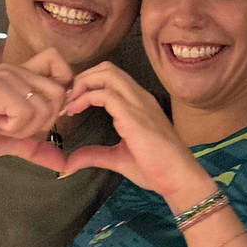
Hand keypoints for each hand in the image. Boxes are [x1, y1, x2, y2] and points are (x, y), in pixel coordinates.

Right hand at [0, 48, 71, 169]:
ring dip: (24, 128)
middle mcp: (15, 69)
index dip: (63, 85)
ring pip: (43, 106)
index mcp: (21, 74)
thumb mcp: (13, 140)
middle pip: (59, 92)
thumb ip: (39, 147)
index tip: (43, 112)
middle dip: (43, 121)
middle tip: (15, 126)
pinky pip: (25, 113)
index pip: (58, 61)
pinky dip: (12, 128)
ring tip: (0, 124)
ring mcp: (5, 76)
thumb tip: (64, 163)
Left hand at [56, 62, 203, 199]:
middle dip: (83, 78)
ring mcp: (138, 104)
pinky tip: (75, 110)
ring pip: (107, 74)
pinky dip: (86, 97)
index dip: (88, 83)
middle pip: (107, 68)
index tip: (72, 102)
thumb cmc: (156, 168)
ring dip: (83, 84)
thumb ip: (94, 155)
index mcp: (138, 103)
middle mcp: (139, 97)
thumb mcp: (117, 158)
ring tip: (70, 103)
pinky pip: (107, 94)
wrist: (179, 178)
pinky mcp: (134, 116)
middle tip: (67, 99)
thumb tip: (68, 163)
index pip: (111, 76)